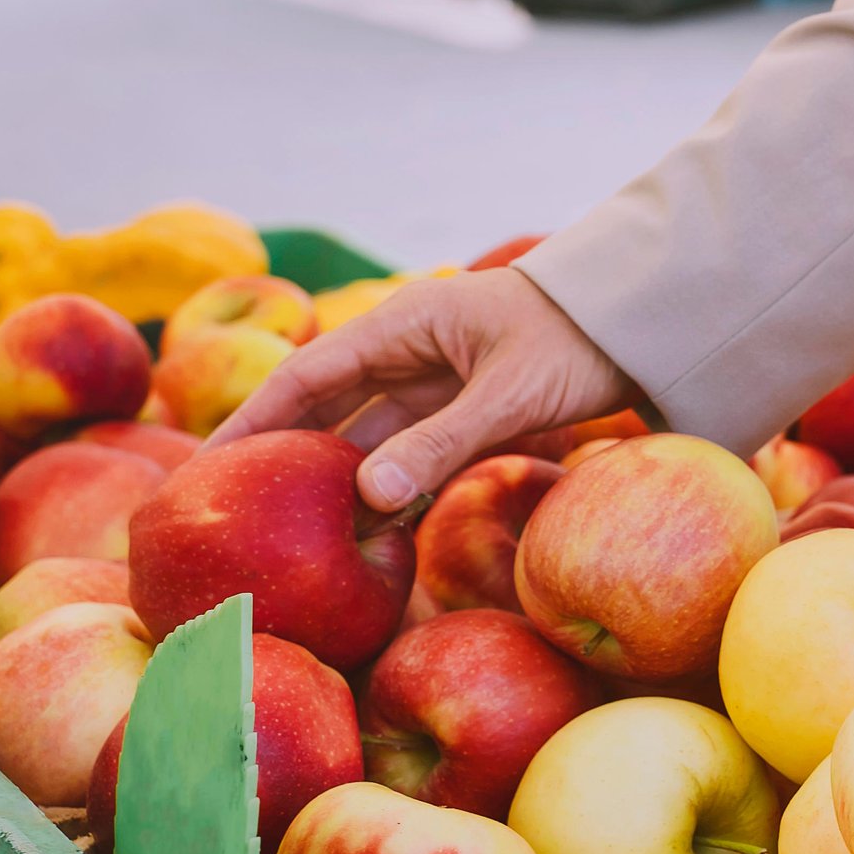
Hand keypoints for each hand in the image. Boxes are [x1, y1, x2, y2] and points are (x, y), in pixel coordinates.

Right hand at [207, 268, 639, 511]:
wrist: (643, 322)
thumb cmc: (579, 338)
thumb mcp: (511, 393)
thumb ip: (442, 442)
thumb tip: (369, 495)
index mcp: (403, 326)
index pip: (306, 376)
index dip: (255, 420)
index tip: (210, 463)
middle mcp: (408, 351)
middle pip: (328, 408)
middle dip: (285, 454)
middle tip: (236, 508)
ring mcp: (437, 381)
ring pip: (371, 437)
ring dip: (341, 480)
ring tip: (295, 530)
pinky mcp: (468, 410)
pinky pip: (414, 452)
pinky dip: (392, 486)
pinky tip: (368, 527)